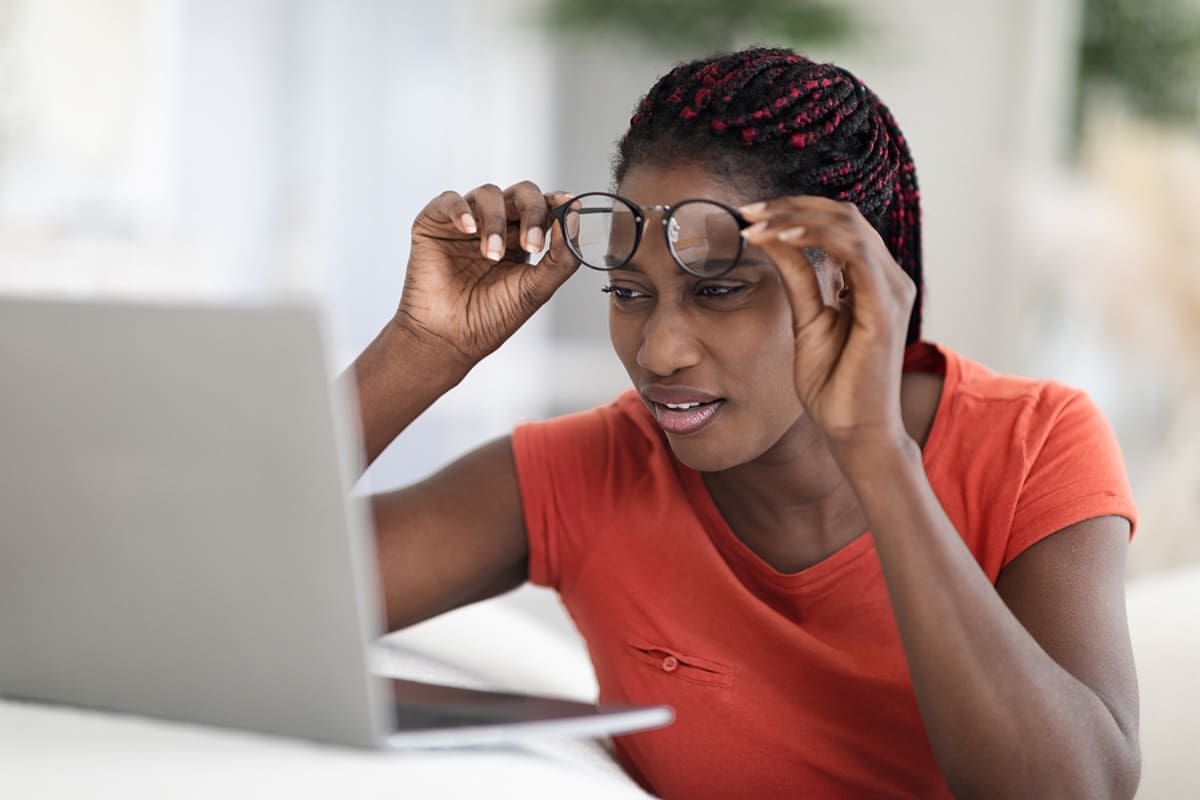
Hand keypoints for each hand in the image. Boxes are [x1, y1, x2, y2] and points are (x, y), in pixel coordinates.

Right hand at [397, 181, 578, 369]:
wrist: (450, 339)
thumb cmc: (489, 318)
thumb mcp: (536, 290)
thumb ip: (561, 257)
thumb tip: (574, 217)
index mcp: (521, 239)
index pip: (544, 207)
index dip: (557, 202)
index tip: (568, 205)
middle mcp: (496, 226)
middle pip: (521, 194)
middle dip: (533, 212)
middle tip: (533, 244)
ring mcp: (466, 223)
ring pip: (489, 194)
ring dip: (497, 222)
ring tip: (492, 255)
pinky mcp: (435, 223)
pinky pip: (449, 200)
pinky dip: (462, 210)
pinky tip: (469, 230)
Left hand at [740, 197, 916, 450]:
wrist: (853, 431)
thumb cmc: (834, 384)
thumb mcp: (807, 320)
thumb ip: (799, 278)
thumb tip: (774, 240)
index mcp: (874, 280)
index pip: (839, 224)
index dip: (795, 210)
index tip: (749, 215)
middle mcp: (889, 278)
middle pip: (844, 214)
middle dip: (791, 205)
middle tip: (747, 210)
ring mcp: (892, 290)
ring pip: (848, 225)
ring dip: (796, 216)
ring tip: (755, 223)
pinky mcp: (885, 307)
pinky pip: (852, 253)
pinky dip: (814, 237)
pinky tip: (779, 239)